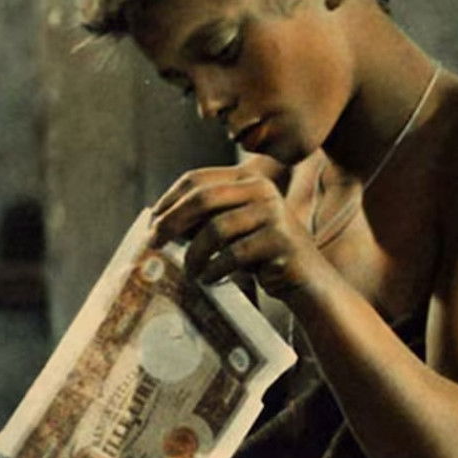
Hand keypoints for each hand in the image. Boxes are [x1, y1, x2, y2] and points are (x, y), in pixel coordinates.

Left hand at [149, 154, 329, 298]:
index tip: (152, 220)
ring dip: (194, 253)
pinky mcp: (280, 240)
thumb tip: (159, 220)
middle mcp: (262, 189)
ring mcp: (274, 213)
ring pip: (217, 228)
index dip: (170, 199)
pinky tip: (209, 278)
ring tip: (190, 271)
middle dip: (172, 222)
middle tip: (155, 243)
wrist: (305, 278)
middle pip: (203, 199)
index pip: (197, 179)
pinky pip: (234, 254)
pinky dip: (215, 268)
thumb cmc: (260, 254)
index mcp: (247, 179)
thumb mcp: (231, 228)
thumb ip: (204, 218)